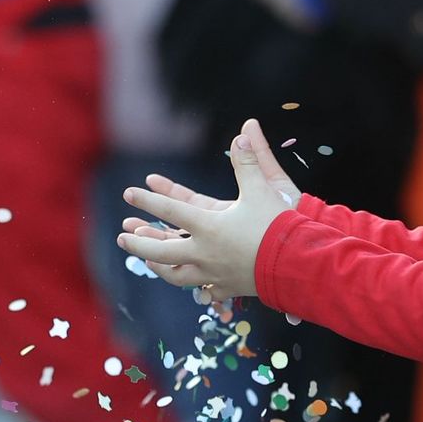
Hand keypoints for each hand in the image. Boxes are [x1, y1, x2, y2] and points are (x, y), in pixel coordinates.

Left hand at [118, 118, 302, 301]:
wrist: (300, 265)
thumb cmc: (280, 226)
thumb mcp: (263, 189)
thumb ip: (249, 161)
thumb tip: (244, 131)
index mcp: (210, 227)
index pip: (171, 211)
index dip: (148, 200)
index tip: (128, 193)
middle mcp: (205, 253)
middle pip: (162, 251)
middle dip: (139, 243)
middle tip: (122, 236)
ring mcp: (215, 274)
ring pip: (177, 275)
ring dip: (158, 267)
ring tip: (146, 261)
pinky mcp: (228, 288)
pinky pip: (203, 290)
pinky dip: (193, 285)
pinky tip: (189, 283)